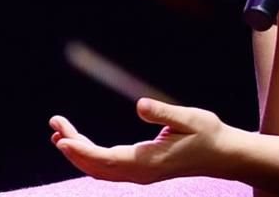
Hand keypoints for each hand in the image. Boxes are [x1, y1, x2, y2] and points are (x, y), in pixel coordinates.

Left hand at [50, 98, 234, 183]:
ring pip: (99, 170)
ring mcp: (140, 175)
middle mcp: (141, 173)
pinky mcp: (142, 171)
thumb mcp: (190, 118)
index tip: (61, 139)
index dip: (81, 150)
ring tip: (59, 133)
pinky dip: (90, 157)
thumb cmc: (209, 134)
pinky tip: (81, 144)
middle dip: (72, 148)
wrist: (223, 156)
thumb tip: (140, 105)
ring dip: (78, 154)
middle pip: (96, 167)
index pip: (106, 159)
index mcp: (149, 161)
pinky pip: (108, 169)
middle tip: (55, 124)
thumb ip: (164, 113)